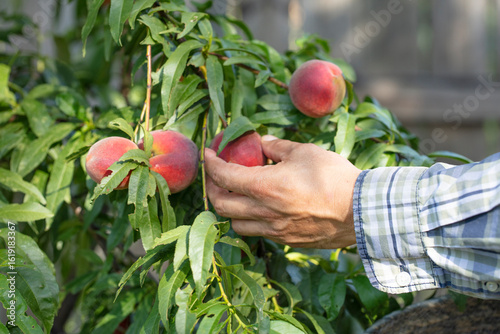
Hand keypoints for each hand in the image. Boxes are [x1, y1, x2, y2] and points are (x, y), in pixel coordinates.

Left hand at [204, 135, 360, 248]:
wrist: (361, 212)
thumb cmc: (334, 178)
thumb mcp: (305, 152)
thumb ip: (278, 147)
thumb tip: (262, 142)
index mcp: (265, 187)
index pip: (224, 176)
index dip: (211, 163)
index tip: (209, 153)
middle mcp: (264, 212)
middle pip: (221, 205)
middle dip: (213, 188)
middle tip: (217, 175)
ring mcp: (275, 230)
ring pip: (236, 224)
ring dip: (229, 209)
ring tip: (236, 195)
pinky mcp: (287, 240)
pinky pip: (258, 232)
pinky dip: (250, 220)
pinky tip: (260, 209)